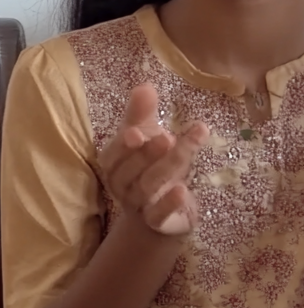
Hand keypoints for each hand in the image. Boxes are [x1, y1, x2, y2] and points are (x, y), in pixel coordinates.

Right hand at [98, 83, 209, 235]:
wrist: (161, 214)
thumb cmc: (149, 165)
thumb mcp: (146, 136)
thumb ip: (142, 112)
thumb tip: (144, 85)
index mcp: (116, 165)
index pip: (113, 156)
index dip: (123, 146)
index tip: (137, 132)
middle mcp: (124, 186)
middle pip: (132, 171)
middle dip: (148, 154)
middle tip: (167, 137)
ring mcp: (141, 206)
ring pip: (149, 187)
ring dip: (169, 166)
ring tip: (186, 146)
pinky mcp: (159, 221)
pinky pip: (159, 215)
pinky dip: (169, 203)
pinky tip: (183, 190)